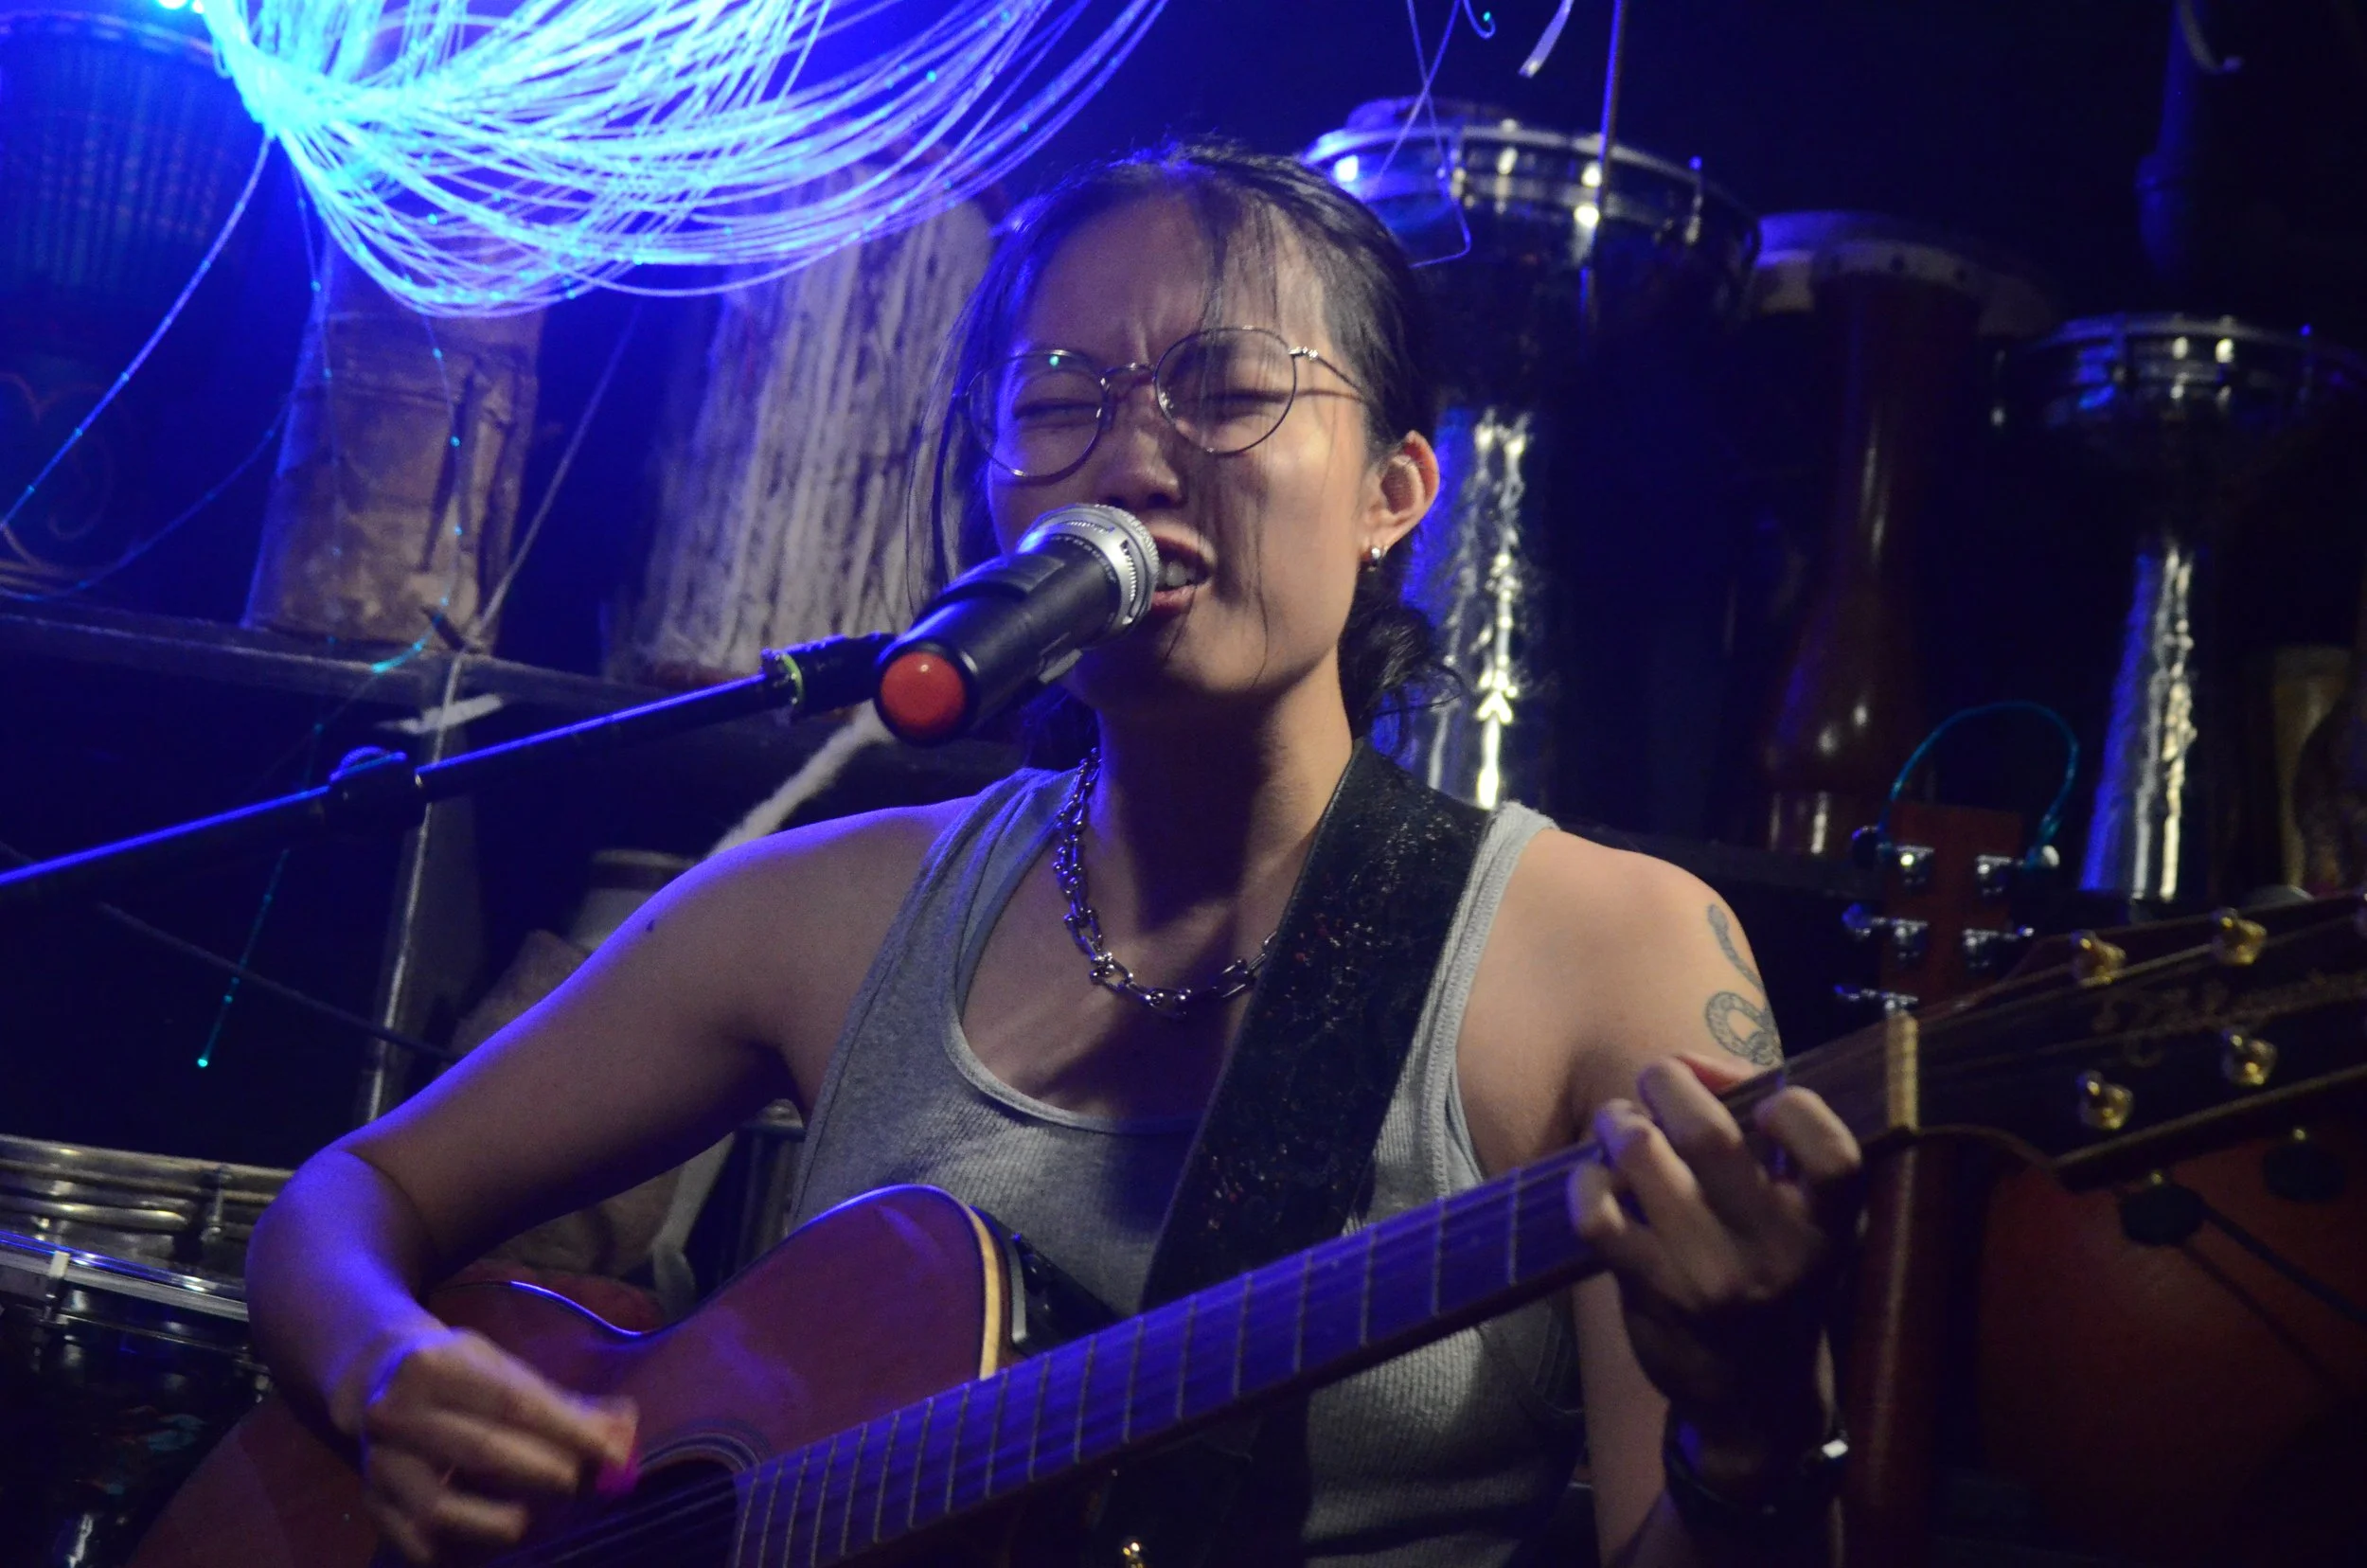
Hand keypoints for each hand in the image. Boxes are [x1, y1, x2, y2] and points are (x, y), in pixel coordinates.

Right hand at [349, 1327, 638, 1563]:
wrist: (375, 1382)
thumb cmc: (459, 1375)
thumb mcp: (503, 1370)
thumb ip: (565, 1403)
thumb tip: (625, 1430)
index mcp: (435, 1367)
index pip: (514, 1403)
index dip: (569, 1431)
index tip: (613, 1454)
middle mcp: (396, 1414)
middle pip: (481, 1452)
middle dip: (544, 1472)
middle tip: (582, 1484)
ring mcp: (377, 1464)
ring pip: (440, 1508)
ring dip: (498, 1520)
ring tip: (530, 1517)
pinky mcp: (371, 1507)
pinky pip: (419, 1545)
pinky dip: (462, 1551)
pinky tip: (491, 1540)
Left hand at [1567, 1055, 1862, 1480]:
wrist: (1756, 1402)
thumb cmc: (1780, 1282)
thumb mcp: (1807, 1224)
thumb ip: (1773, 1144)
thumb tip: (1696, 1068)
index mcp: (1827, 1227)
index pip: (1833, 1153)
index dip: (1798, 1109)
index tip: (1765, 1102)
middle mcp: (1773, 1252)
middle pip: (1708, 1135)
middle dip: (1669, 1082)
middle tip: (1657, 1079)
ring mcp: (1709, 1275)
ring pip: (1643, 1157)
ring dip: (1620, 1121)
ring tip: (1619, 1122)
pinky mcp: (1652, 1293)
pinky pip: (1597, 1214)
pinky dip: (1585, 1181)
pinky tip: (1594, 1178)